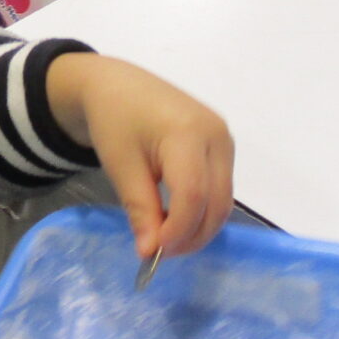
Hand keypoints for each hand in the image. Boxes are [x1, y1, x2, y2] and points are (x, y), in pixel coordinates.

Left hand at [46, 52, 233, 258]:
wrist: (117, 85)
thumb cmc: (114, 121)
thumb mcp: (121, 167)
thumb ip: (140, 209)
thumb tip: (150, 252)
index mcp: (187, 133)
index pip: (192, 196)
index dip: (176, 231)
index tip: (151, 253)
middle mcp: (216, 135)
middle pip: (217, 201)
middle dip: (191, 236)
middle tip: (158, 253)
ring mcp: (224, 139)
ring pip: (223, 199)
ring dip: (199, 226)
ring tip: (165, 237)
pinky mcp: (223, 145)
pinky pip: (220, 188)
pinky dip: (202, 210)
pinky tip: (175, 218)